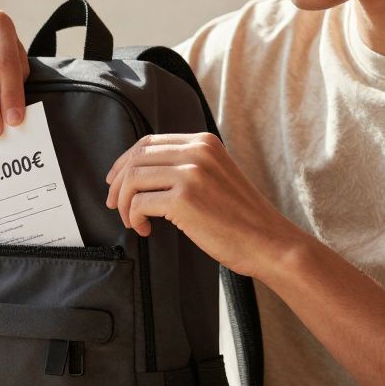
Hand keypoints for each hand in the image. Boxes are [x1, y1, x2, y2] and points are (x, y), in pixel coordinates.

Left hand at [104, 132, 304, 278]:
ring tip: (133, 221)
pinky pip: (139, 203)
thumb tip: (142, 174)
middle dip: (118, 183)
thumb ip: (187, 167)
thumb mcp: (216, 177)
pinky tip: (146, 230)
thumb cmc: (241, 219)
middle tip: (114, 205)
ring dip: (125, 204)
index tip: (115, 182)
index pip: (149, 143)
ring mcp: (191, 173)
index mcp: (204, 143)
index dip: (125, 162)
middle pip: (136, 158)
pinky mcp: (184, 199)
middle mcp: (197, 151)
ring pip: (133, 179)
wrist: (270, 243)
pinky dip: (135, 218)